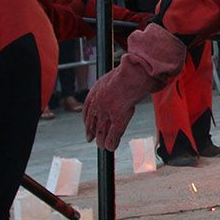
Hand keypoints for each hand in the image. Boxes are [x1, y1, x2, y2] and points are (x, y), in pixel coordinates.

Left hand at [82, 24, 185, 148]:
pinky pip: (113, 135)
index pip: (87, 110)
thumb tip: (122, 80)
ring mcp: (107, 113)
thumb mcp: (114, 74)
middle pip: (92, 123)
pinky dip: (112, 143)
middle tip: (90, 139)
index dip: (87, 121)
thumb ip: (114, 80)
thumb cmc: (129, 71)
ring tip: (102, 147)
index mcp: (95, 93)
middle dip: (92, 132)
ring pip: (102, 131)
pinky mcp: (117, 119)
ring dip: (101, 141)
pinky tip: (111, 148)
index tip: (88, 127)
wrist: (132, 75)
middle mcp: (98, 105)